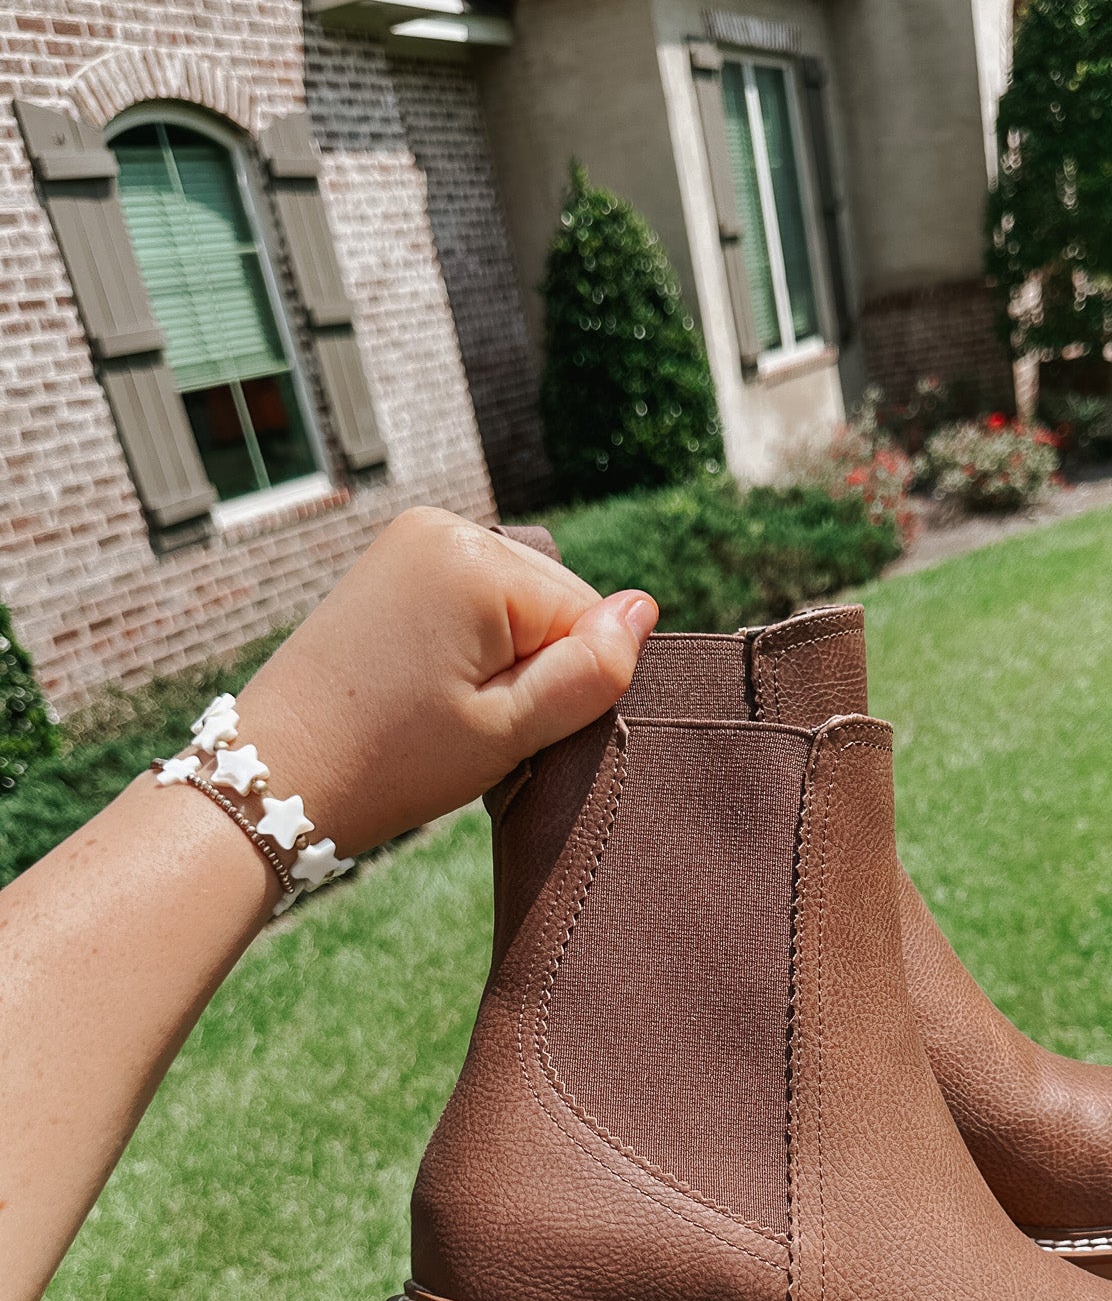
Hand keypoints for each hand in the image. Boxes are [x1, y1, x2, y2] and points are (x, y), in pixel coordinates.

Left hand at [230, 508, 654, 856]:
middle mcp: (446, 526)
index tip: (504, 726)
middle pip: (552, 602)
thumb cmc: (393, 760)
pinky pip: (475, 598)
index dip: (565, 685)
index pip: (588, 617)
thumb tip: (644, 608)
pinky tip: (430, 685)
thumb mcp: (509, 730)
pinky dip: (473, 644)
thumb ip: (590, 670)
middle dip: (535, 666)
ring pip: (517, 603)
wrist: (279, 774)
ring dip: (505, 658)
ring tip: (446, 707)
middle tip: (472, 724)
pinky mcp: (394, 560)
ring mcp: (414, 538)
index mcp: (478, 560)